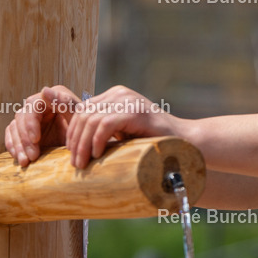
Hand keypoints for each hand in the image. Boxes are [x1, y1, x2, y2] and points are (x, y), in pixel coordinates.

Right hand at [4, 85, 80, 166]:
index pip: (33, 106)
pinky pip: (12, 136)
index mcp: (52, 95)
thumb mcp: (78, 117)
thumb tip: (44, 90)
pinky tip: (20, 159)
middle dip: (25, 139)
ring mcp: (30, 116)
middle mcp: (38, 103)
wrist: (86, 142)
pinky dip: (14, 147)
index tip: (36, 140)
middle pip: (21, 118)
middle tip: (32, 156)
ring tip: (25, 162)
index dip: (31, 123)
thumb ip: (65, 104)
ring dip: (18, 146)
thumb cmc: (85, 127)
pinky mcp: (25, 129)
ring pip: (14, 127)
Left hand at [5, 85, 180, 167]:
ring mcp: (128, 100)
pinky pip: (105, 124)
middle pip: (83, 114)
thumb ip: (105, 131)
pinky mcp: (135, 111)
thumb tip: (75, 146)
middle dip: (74, 141)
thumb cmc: (155, 141)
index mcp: (115, 95)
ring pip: (91, 120)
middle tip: (75, 164)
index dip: (73, 133)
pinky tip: (98, 155)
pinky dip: (97, 141)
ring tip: (83, 163)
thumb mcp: (124, 132)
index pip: (82, 110)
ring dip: (82, 145)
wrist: (185, 141)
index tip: (72, 154)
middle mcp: (120, 93)